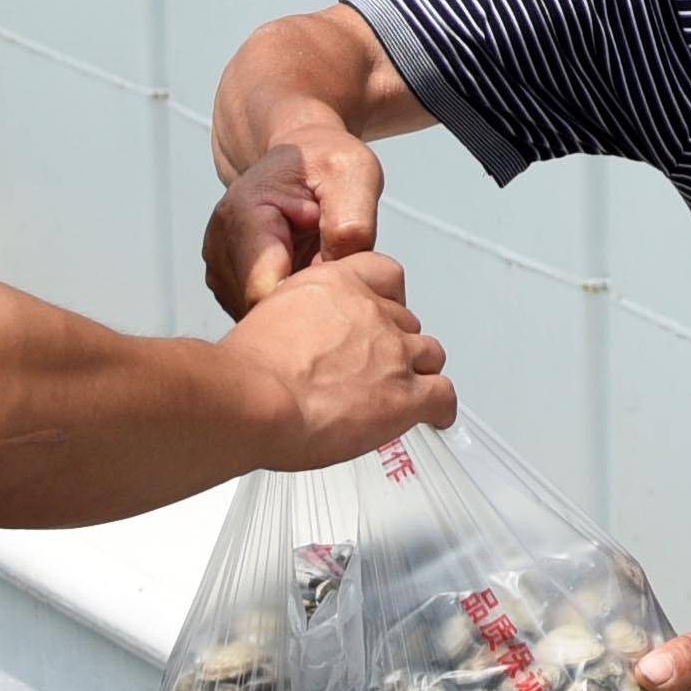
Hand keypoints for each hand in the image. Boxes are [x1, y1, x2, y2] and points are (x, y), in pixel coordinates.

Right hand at [200, 121, 383, 318]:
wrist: (300, 159)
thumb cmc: (326, 162)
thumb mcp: (353, 173)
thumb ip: (352, 222)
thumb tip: (338, 274)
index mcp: (244, 215)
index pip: (265, 291)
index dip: (307, 301)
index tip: (335, 277)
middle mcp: (221, 246)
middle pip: (266, 308)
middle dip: (307, 302)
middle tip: (333, 262)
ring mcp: (221, 271)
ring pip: (265, 316)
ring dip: (300, 304)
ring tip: (318, 261)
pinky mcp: (230, 288)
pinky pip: (264, 314)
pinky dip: (290, 303)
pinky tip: (305, 272)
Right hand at [216, 249, 449, 465]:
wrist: (253, 399)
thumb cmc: (249, 369)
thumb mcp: (270, 316)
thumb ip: (299, 320)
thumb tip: (298, 340)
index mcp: (337, 285)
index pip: (383, 274)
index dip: (385, 298)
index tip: (381, 311)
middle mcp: (372, 313)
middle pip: (406, 322)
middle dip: (395, 343)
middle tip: (377, 366)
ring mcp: (393, 353)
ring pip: (429, 355)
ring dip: (418, 373)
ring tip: (402, 390)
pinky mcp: (405, 395)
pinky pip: (442, 397)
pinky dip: (440, 409)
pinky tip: (434, 416)